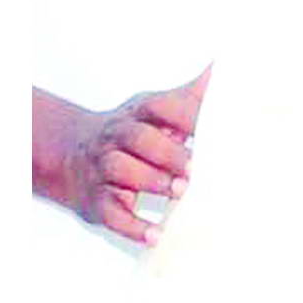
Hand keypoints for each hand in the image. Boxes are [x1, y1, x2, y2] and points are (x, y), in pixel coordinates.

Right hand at [42, 68, 210, 244]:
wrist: (75, 156)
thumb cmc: (135, 134)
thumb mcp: (159, 111)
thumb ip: (194, 96)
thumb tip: (226, 67)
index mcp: (138, 115)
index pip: (158, 108)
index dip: (183, 117)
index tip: (206, 129)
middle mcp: (117, 138)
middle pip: (138, 139)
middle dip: (167, 153)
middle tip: (195, 169)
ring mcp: (103, 169)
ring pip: (121, 171)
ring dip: (150, 182)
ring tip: (179, 193)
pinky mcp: (97, 201)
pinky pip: (111, 213)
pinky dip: (132, 226)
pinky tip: (155, 235)